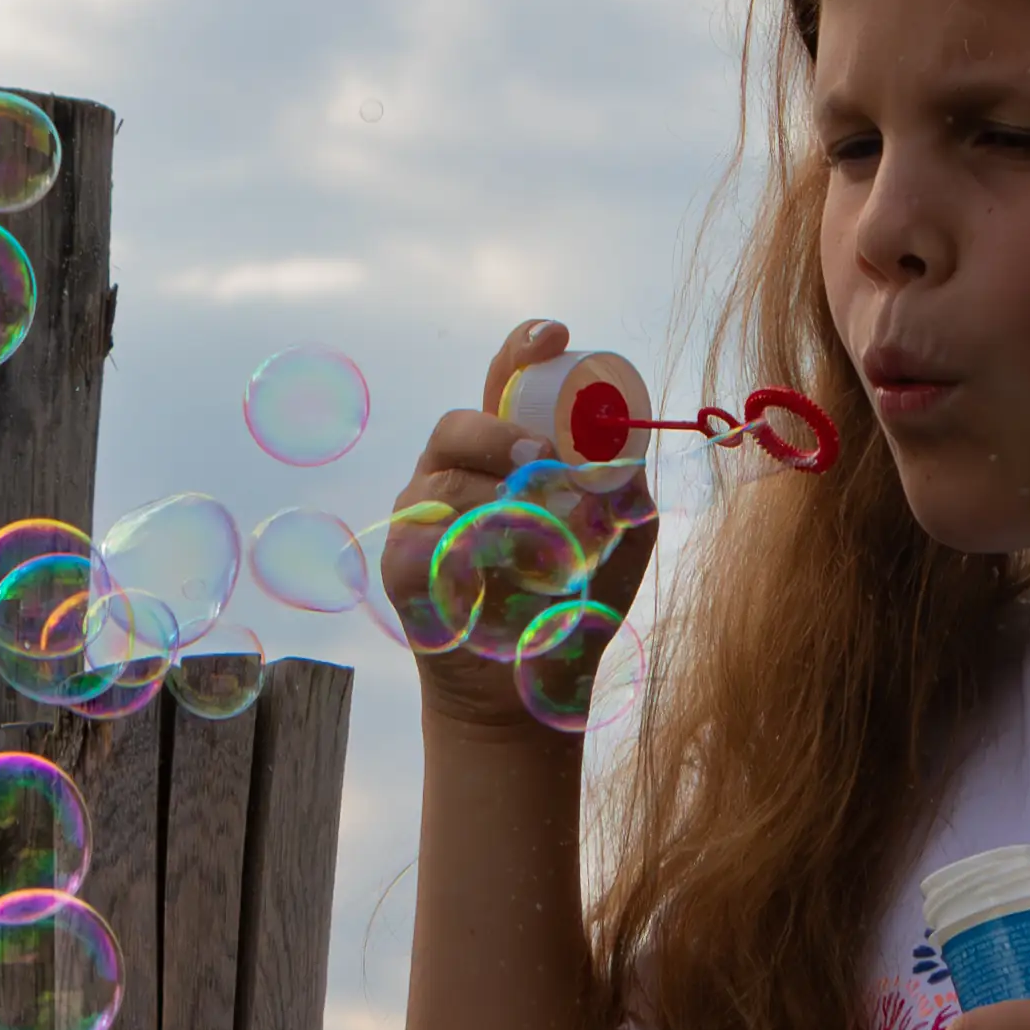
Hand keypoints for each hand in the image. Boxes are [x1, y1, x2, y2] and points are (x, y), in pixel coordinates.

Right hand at [381, 318, 656, 737]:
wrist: (527, 693)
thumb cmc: (570, 610)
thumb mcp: (619, 546)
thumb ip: (628, 498)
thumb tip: (627, 457)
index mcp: (504, 454)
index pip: (503, 383)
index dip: (523, 349)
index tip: (558, 337)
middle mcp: (453, 474)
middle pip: (457, 423)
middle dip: (499, 432)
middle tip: (543, 457)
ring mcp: (420, 518)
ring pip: (440, 481)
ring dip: (495, 503)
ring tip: (542, 539)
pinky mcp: (400, 565)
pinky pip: (422, 538)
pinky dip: (467, 550)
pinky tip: (499, 577)